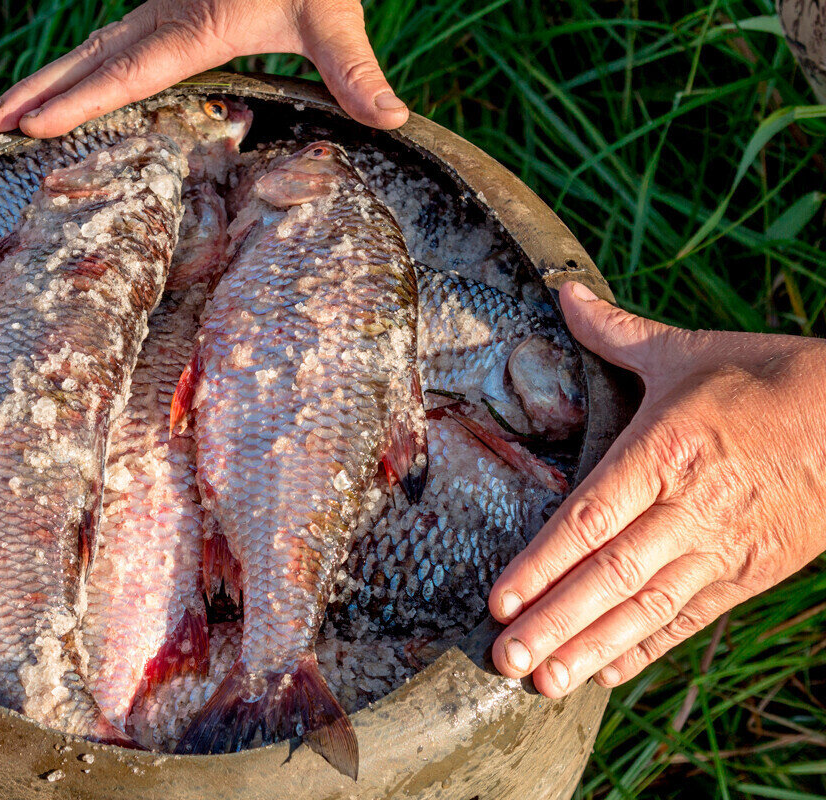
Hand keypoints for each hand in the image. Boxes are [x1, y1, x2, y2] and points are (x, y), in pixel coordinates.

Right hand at [0, 0, 408, 137]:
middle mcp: (168, 15)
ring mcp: (165, 6)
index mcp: (196, 25)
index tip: (31, 127)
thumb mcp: (333, 12)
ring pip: (95, 45)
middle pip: (91, 59)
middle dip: (39, 92)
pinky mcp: (173, 4)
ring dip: (51, 78)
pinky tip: (72, 83)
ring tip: (7, 111)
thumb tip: (391, 118)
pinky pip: (116, 38)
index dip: (77, 103)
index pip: (125, 74)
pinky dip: (84, 65)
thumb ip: (354, 68)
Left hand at [488, 282, 825, 697]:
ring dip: (591, 648)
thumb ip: (615, 332)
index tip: (499, 600)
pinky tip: (604, 675)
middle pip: (611, 576)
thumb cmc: (767, 377)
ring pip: (647, 608)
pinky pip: (691, 619)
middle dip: (554, 622)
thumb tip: (562, 291)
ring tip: (541, 684)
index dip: (542, 564)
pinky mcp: (751, 573)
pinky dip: (647, 650)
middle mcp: (690, 507)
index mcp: (666, 450)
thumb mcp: (687, 350)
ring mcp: (723, 547)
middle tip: (504, 659)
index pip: (590, 517)